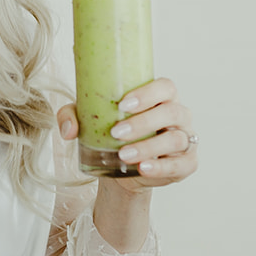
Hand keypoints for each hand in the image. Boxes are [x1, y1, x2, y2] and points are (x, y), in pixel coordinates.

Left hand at [56, 77, 196, 191]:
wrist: (120, 168)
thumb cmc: (110, 133)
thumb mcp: (89, 121)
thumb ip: (73, 116)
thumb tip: (68, 129)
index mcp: (161, 97)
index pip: (165, 87)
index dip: (148, 93)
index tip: (123, 104)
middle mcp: (178, 115)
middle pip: (171, 111)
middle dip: (143, 122)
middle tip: (116, 132)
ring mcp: (186, 139)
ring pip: (176, 139)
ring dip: (149, 147)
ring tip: (123, 155)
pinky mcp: (187, 163)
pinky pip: (181, 164)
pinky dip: (162, 167)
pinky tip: (143, 169)